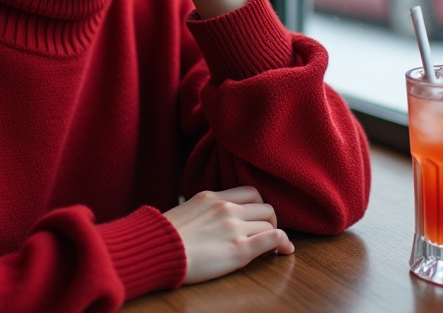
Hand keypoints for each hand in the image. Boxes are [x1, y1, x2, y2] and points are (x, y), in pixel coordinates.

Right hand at [163, 186, 294, 284]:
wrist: (156, 250)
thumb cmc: (163, 237)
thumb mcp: (184, 212)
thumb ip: (203, 211)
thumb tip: (208, 221)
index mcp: (212, 197)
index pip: (249, 193)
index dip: (258, 206)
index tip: (257, 218)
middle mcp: (227, 208)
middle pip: (264, 207)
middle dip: (269, 220)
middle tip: (266, 233)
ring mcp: (235, 228)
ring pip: (271, 223)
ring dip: (276, 233)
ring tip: (274, 246)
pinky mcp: (240, 250)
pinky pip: (273, 239)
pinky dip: (284, 243)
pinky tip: (285, 250)